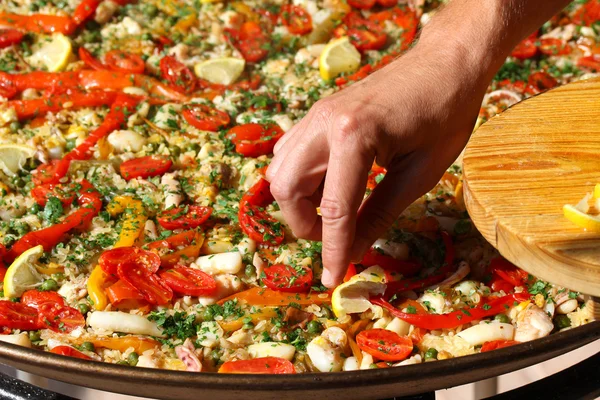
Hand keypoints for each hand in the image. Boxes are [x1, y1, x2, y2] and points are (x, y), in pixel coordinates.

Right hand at [266, 36, 489, 287]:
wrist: (446, 63)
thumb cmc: (445, 115)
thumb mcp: (420, 174)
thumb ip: (380, 214)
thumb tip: (354, 250)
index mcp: (355, 136)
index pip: (333, 209)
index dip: (332, 249)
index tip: (333, 277)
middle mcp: (325, 123)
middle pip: (287, 188)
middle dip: (304, 223)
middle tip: (334, 237)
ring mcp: (317, 114)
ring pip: (280, 170)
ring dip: (299, 201)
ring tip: (333, 213)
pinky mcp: (319, 113)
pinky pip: (290, 152)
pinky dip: (301, 178)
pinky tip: (329, 186)